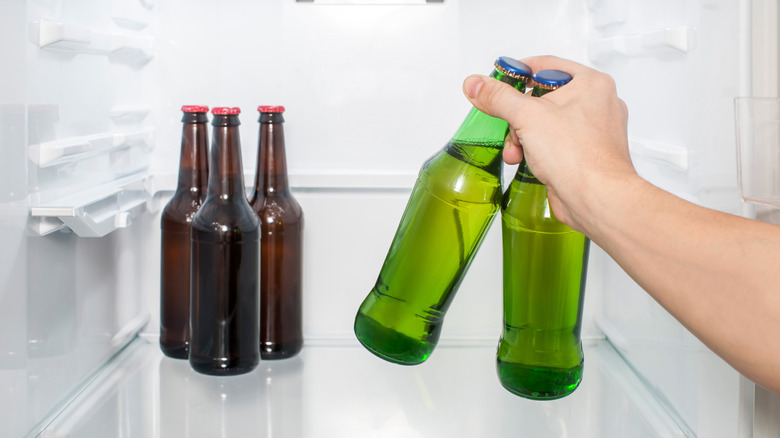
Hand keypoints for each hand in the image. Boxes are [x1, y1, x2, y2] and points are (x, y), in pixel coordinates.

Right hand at [462, 55, 633, 230]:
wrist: (597, 199)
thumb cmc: (579, 158)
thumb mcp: (527, 117)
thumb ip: (498, 97)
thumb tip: (477, 84)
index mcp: (591, 84)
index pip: (545, 66)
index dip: (518, 72)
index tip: (498, 80)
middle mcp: (597, 104)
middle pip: (543, 98)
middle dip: (518, 116)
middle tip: (508, 123)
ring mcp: (592, 130)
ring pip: (546, 123)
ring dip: (523, 137)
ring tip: (517, 150)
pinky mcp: (585, 153)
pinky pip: (554, 143)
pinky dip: (536, 150)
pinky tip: (527, 161)